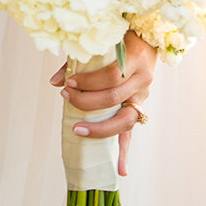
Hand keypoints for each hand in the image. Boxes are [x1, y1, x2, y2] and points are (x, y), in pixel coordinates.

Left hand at [50, 33, 157, 175]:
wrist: (150, 35)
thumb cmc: (121, 36)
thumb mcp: (103, 41)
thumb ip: (78, 60)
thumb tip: (54, 82)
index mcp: (134, 59)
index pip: (109, 77)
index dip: (88, 82)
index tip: (68, 83)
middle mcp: (142, 79)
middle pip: (114, 98)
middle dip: (86, 102)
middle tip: (66, 98)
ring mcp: (143, 94)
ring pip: (125, 119)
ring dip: (100, 128)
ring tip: (78, 131)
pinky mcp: (140, 105)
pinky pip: (131, 130)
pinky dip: (124, 150)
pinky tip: (120, 170)